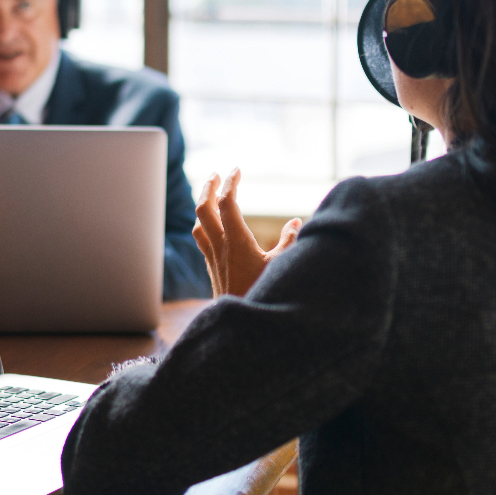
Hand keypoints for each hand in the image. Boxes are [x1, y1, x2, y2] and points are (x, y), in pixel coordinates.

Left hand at [192, 168, 301, 297]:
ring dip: (203, 205)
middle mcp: (220, 248)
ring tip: (210, 195)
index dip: (230, 183)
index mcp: (236, 242)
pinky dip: (204, 224)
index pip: (227, 203)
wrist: (242, 326)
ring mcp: (213, 258)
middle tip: (217, 174)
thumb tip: (297, 222)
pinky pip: (201, 240)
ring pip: (198, 224)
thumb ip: (290, 242)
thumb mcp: (283, 267)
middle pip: (204, 209)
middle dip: (209, 187)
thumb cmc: (264, 295)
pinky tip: (211, 225)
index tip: (237, 170)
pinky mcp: (212, 269)